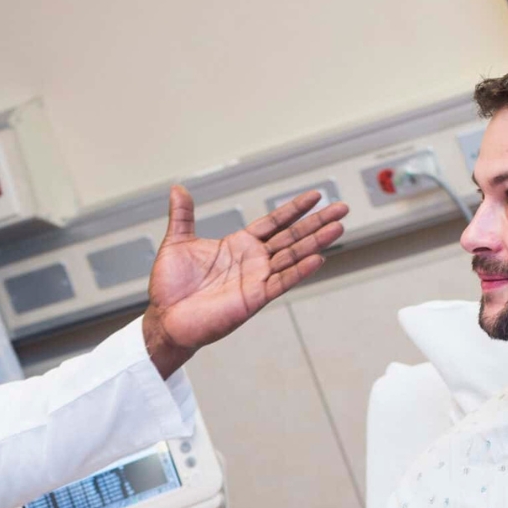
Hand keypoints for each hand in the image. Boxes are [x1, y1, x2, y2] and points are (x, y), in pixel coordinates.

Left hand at [142, 185, 348, 377]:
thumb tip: (178, 189)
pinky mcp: (254, 298)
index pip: (274, 223)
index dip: (294, 209)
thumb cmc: (171, 287)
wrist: (165, 318)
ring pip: (292, 256)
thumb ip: (183, 216)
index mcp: (238, 245)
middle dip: (317, 222)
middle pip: (292, 236)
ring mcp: (256, 279)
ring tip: (338, 228)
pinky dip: (299, 271)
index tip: (316, 196)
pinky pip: (281, 282)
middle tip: (342, 207)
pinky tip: (319, 258)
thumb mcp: (177, 242)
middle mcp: (253, 261)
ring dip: (316, 242)